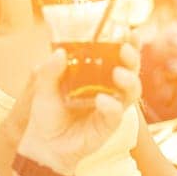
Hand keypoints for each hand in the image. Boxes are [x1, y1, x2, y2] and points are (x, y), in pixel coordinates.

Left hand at [16, 45, 141, 175]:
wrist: (44, 145)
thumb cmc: (47, 113)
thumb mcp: (43, 88)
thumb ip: (50, 70)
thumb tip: (60, 52)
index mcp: (96, 75)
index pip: (116, 55)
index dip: (126, 42)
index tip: (128, 30)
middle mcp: (108, 88)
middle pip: (130, 70)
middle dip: (133, 57)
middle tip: (124, 49)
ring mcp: (111, 107)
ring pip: (131, 92)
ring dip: (129, 80)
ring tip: (117, 73)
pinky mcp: (108, 126)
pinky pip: (116, 114)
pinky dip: (111, 106)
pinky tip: (101, 101)